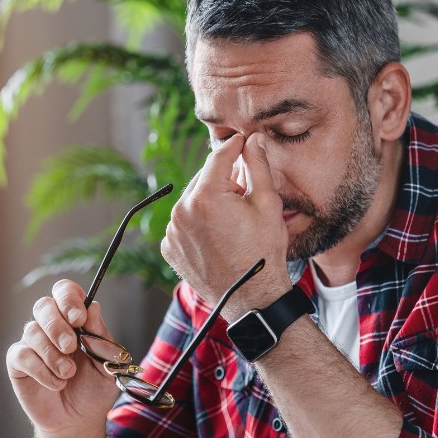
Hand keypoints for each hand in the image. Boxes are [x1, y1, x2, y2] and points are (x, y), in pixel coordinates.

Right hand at [6, 280, 119, 433]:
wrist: (78, 421)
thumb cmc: (94, 390)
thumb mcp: (107, 364)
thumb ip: (101, 338)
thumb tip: (93, 308)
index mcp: (75, 320)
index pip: (66, 292)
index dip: (69, 298)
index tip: (79, 317)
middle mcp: (51, 326)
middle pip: (43, 305)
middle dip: (57, 325)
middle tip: (71, 346)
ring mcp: (33, 343)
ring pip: (32, 330)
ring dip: (52, 354)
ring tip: (68, 374)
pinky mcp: (18, 363)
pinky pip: (22, 355)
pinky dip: (41, 370)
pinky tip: (56, 383)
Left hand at [161, 133, 291, 320]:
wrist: (251, 297)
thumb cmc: (263, 252)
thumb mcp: (267, 204)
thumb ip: (258, 166)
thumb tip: (252, 139)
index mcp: (206, 196)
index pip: (219, 155)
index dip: (234, 145)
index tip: (243, 140)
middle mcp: (182, 211)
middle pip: (204, 177)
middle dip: (223, 178)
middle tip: (244, 191)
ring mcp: (172, 232)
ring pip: (192, 200)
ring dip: (209, 201)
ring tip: (232, 221)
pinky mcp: (170, 248)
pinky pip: (183, 223)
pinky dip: (197, 222)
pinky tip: (217, 236)